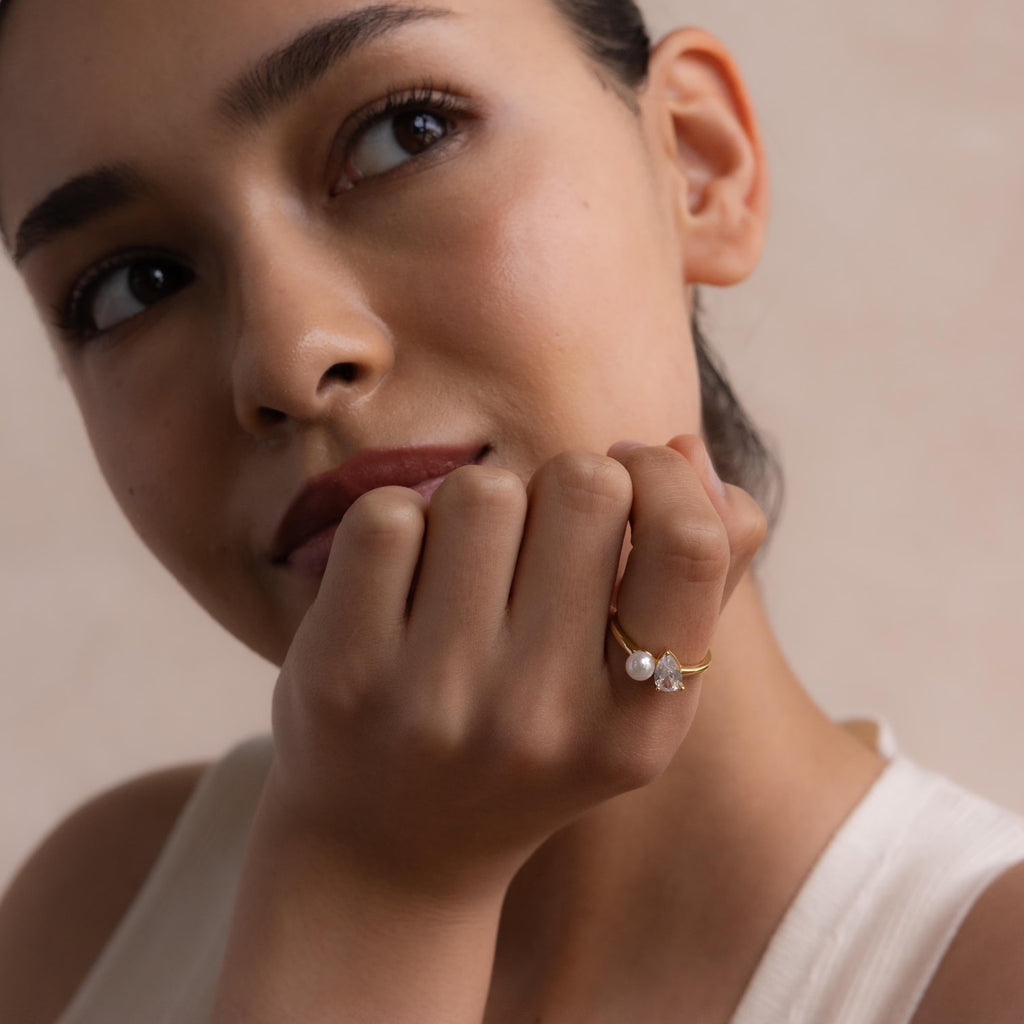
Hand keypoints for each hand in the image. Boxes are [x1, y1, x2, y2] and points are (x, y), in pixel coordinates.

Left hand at [265, 436, 765, 901]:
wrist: (389, 854)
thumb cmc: (528, 749)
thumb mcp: (631, 697)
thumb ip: (692, 573)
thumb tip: (684, 444)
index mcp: (640, 723)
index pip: (690, 543)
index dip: (664, 477)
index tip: (630, 474)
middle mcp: (544, 716)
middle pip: (584, 485)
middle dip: (565, 483)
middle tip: (540, 532)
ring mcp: (438, 696)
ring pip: (482, 489)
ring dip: (479, 504)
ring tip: (469, 566)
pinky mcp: (343, 672)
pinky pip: (388, 515)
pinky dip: (401, 525)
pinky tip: (401, 581)